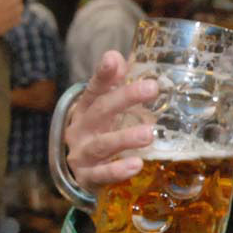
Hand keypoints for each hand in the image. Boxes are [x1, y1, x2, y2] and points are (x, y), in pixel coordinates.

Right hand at [64, 50, 157, 196]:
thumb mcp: (105, 108)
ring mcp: (82, 154)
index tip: (113, 59)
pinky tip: (136, 165)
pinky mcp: (87, 177)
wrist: (80, 174)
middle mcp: (81, 129)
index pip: (94, 88)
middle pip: (101, 111)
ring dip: (125, 138)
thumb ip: (114, 83)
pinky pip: (102, 174)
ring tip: (148, 134)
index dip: (103, 74)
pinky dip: (118, 170)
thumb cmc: (99, 134)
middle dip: (125, 98)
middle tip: (152, 87)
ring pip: (102, 145)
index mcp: (86, 109)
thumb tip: (121, 55)